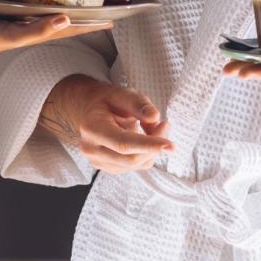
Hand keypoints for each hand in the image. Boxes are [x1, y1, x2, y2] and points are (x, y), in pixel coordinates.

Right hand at [0, 13, 110, 66]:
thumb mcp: (16, 35)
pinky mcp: (8, 7)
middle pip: (65, 15)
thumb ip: (39, 29)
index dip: (94, 23)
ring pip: (49, 7)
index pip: (74, 26)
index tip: (115, 18)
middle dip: (84, 9)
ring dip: (64, 0)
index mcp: (40, 31)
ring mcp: (21, 16)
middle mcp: (34, 23)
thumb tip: (66, 20)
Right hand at [39, 74, 173, 173]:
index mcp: (92, 128)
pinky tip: (142, 138)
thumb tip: (154, 117)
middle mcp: (91, 149)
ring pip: (136, 164)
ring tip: (151, 127)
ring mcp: (97, 161)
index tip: (170, 146)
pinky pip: (134, 167)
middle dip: (154, 144)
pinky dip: (145, 154)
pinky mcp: (107, 167)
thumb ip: (138, 103)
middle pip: (131, 158)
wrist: (89, 111)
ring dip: (151, 149)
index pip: (123, 143)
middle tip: (165, 124)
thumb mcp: (121, 93)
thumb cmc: (107, 101)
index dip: (148, 145)